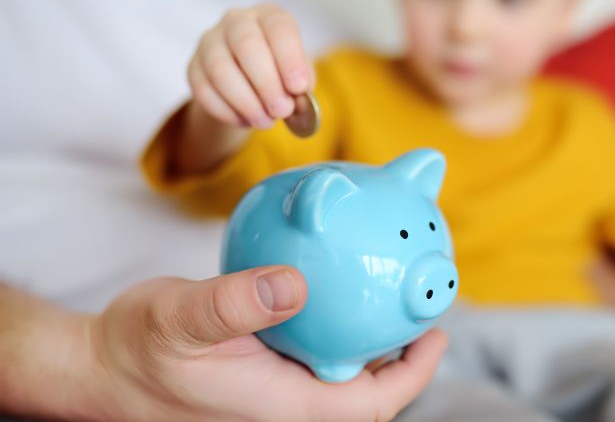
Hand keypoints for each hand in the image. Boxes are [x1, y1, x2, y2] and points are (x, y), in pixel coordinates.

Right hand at [85, 266, 447, 421]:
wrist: (100, 367)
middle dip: (401, 361)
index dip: (410, 374)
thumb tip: (293, 285)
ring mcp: (272, 393)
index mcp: (280, 408)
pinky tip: (332, 297)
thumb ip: (233, 304)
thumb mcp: (178, 320)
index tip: (435, 335)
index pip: (368, 403)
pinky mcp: (260, 374)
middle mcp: (284, 406)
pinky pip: (311, 356)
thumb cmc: (136, 350)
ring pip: (340, 375)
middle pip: (365, 393)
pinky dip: (333, 332)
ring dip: (369, 345)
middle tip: (419, 311)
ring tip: (386, 302)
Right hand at [188, 4, 313, 128]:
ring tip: (265, 121)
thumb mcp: (298, 76)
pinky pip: (203, 90)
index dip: (290, 58)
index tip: (298, 87)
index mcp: (269, 16)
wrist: (249, 84)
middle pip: (246, 45)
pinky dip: (226, 111)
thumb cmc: (281, 75)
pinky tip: (244, 121)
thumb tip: (297, 102)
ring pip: (220, 69)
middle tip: (282, 110)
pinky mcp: (193, 67)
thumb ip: (301, 87)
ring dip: (246, 102)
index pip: (278, 27)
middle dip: (266, 83)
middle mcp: (236, 21)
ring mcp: (210, 42)